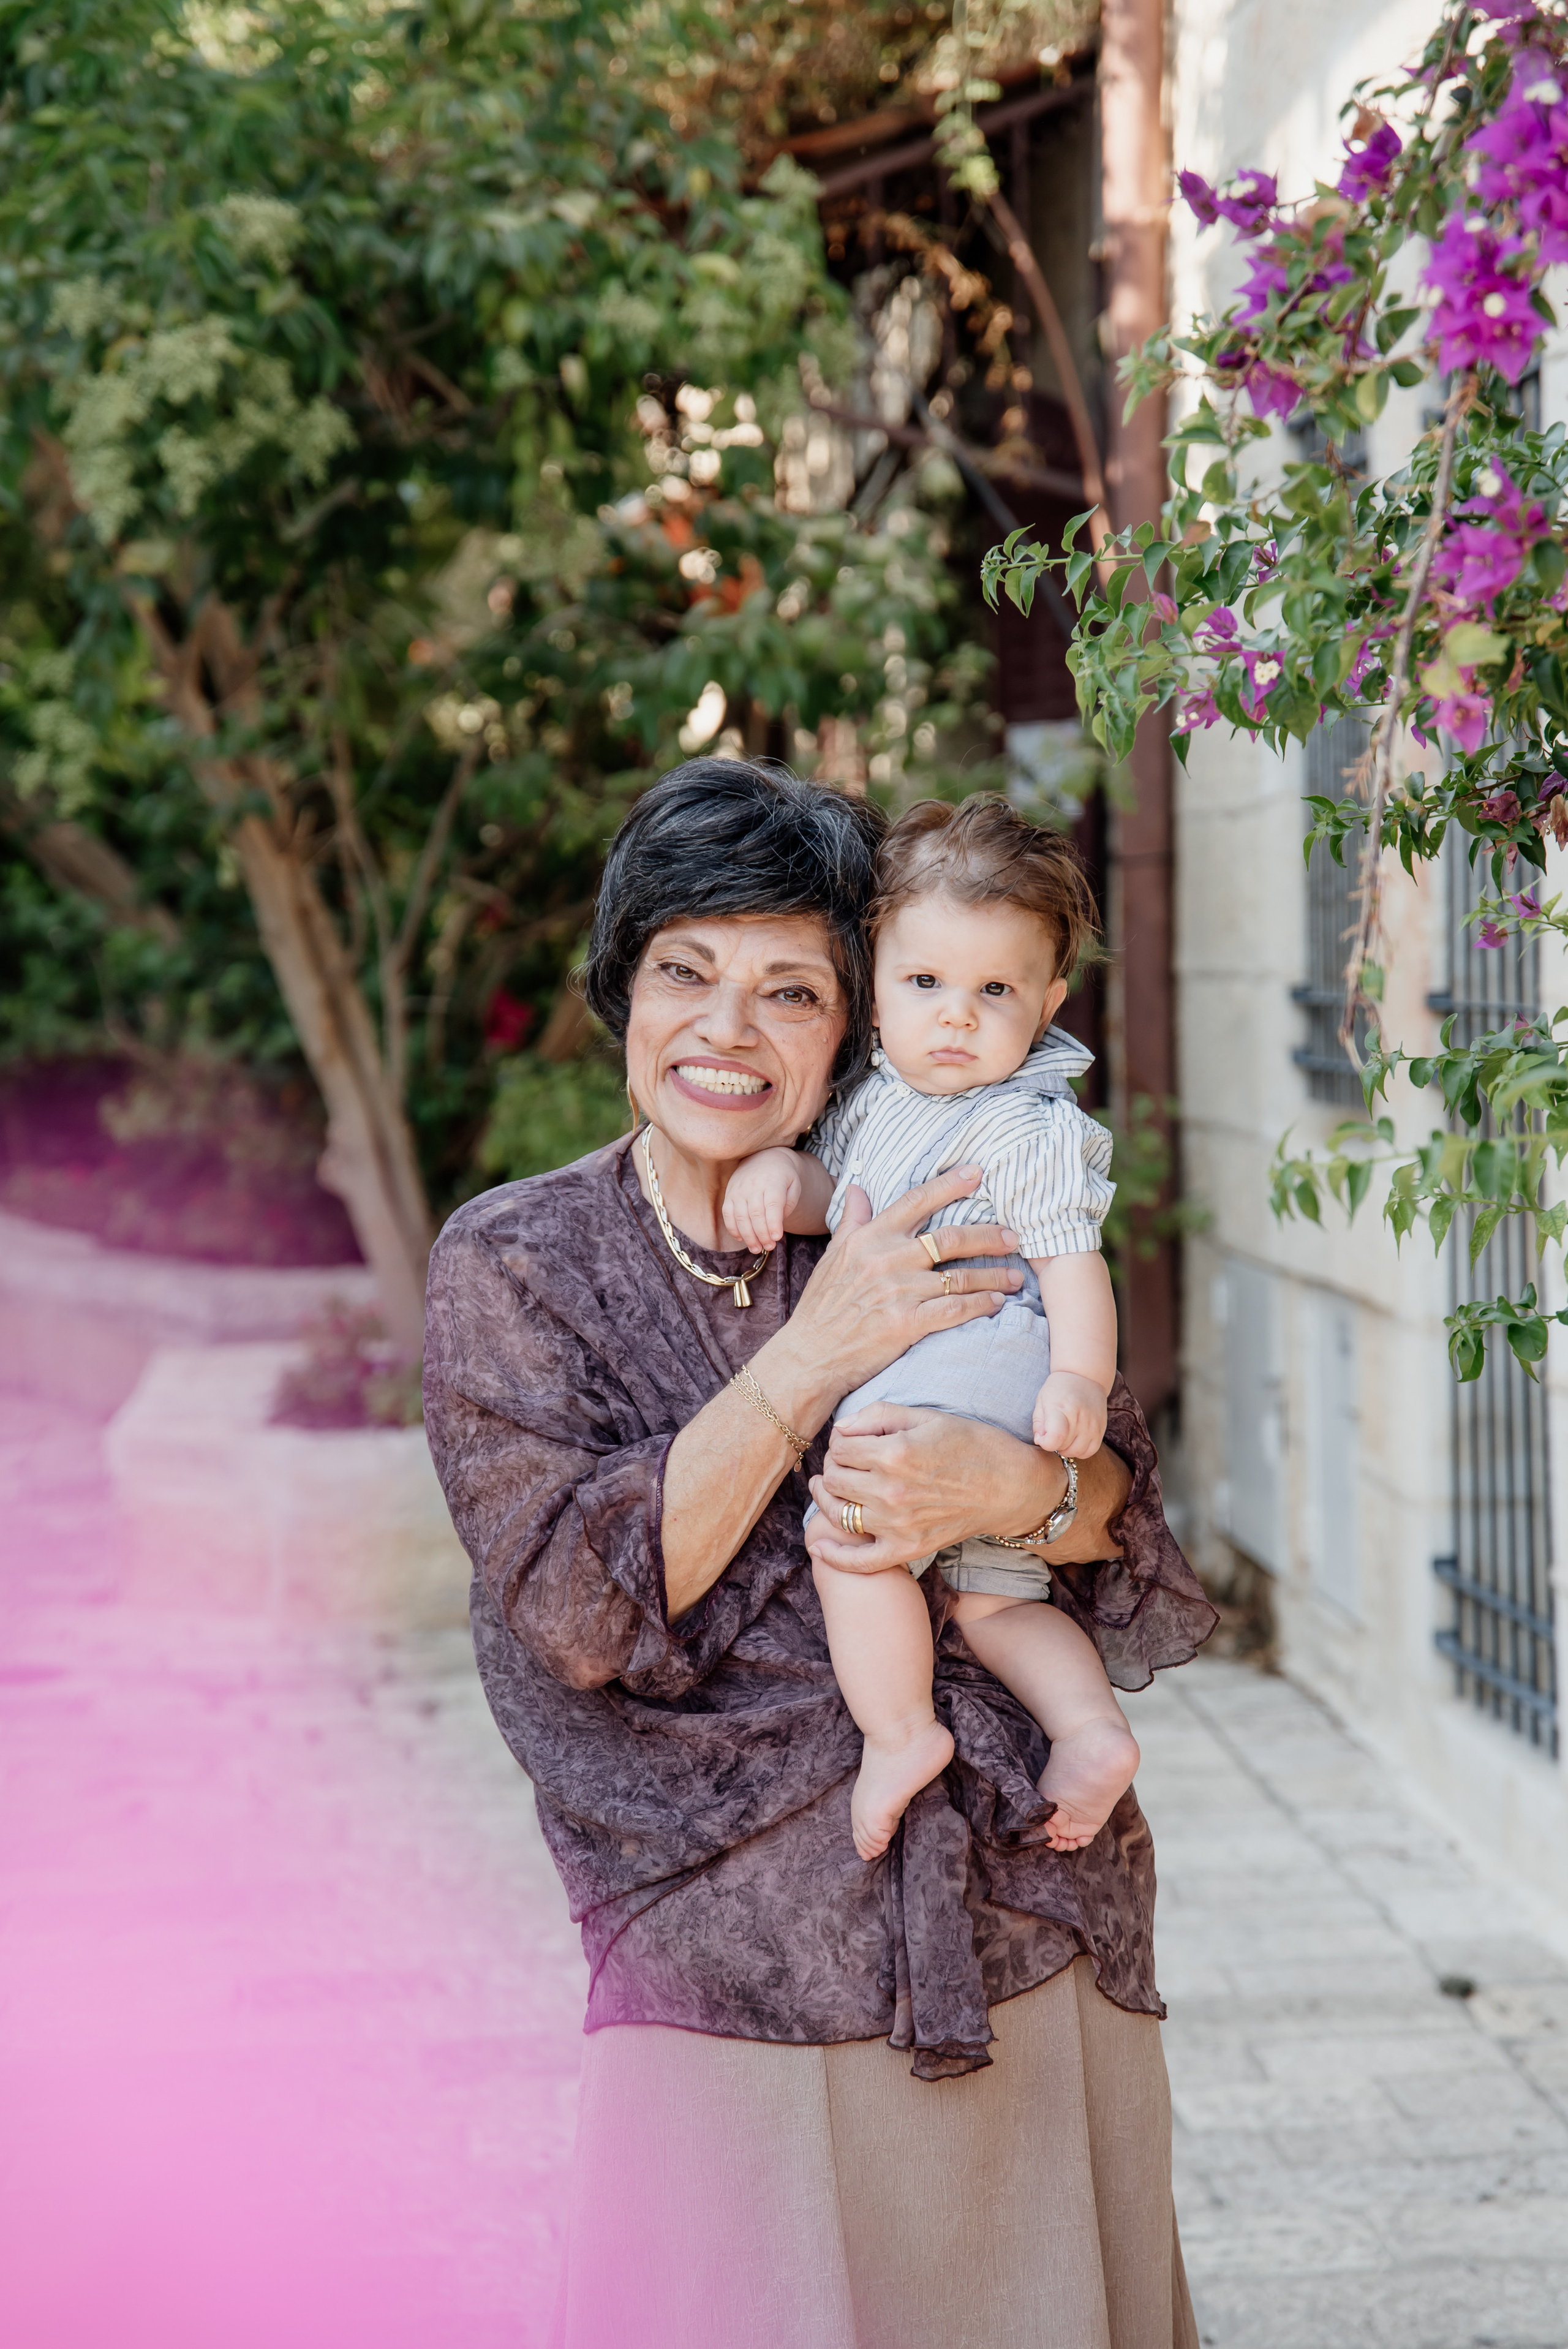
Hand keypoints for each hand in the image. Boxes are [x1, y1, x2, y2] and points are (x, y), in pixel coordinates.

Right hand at [723, 1148, 802, 1251]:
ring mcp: (738, 1190)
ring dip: (748, 1236)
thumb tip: (777, 1224)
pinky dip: (733, 1229)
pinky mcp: (729, 1194)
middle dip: (762, 1234)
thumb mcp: (794, 1186)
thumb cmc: (782, 1177)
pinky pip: (727, 1214)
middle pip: (755, 1214)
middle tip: (769, 1247)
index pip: (772, 1204)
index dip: (773, 1223)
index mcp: (773, 1182)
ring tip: (757, 1248)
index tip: (776, 1238)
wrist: (764, 1158)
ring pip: (740, 1216)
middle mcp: (753, 1185)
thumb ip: (788, 1205)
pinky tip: (742, 1239)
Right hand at [755, 1167, 1023, 1431]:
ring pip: (960, 1276)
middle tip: (1014, 1238)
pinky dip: (981, 1305)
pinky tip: (996, 1304)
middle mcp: (886, 1259)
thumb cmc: (822, 1307)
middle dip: (989, 1235)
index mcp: (870, 1238)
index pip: (915, 1201)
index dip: (949, 1184)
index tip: (978, 1173)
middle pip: (950, 1237)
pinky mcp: (907, 1324)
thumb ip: (852, 1221)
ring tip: (1016, 1277)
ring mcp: (898, 1291)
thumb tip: (859, 1188)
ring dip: (994, 1276)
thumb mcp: (833, 1257)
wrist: (810, 1357)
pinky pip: (955, 1310)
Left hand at [808, 1404, 1129, 1575]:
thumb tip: (839, 1429)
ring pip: (837, 1514)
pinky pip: (859, 1561)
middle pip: (833, 1479)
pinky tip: (818, 1546)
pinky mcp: (907, 1549)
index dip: (840, 1441)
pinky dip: (833, 1556)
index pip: (839, 1448)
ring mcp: (897, 1525)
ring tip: (827, 1488)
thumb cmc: (971, 1444)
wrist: (1011, 1487)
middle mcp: (891, 1492)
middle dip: (833, 1466)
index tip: (851, 1441)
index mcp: (894, 1454)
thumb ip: (878, 1416)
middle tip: (846, 1461)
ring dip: (826, 1499)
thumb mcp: (926, 1416)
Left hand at [1032, 1372, 1106, 1460]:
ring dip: (1067, 1449)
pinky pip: (1091, 1450)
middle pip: (1064, 1447)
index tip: (1042, 1437)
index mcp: (1061, 1408)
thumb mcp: (1042, 1400)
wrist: (1084, 1376)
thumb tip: (1040, 1441)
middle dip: (1055, 1444)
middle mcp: (1079, 1416)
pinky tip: (1075, 1440)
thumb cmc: (1058, 1389)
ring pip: (1078, 1452)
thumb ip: (1038, 1423)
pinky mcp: (1101, 1428)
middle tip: (1052, 1433)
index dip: (1046, 1443)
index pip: (1055, 1437)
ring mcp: (1092, 1423)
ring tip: (1063, 1436)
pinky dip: (1081, 1450)